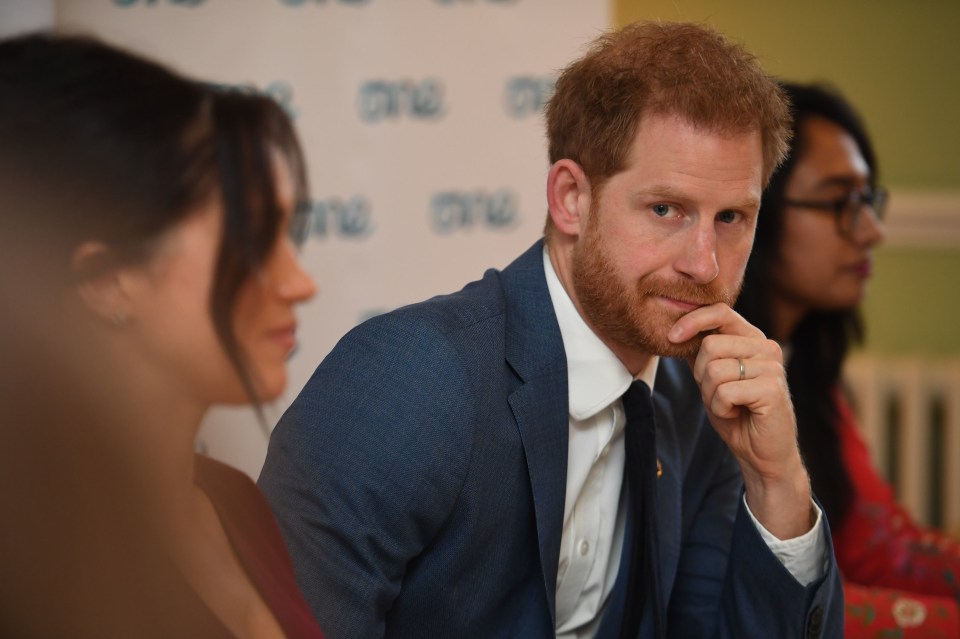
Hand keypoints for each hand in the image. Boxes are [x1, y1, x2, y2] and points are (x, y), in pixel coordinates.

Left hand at [668, 303, 812, 538]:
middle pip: (711, 345)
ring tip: (729, 405)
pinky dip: (720, 408)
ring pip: (715, 369)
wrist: (763, 453)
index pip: (720, 312)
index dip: (692, 320)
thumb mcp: (711, 379)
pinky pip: (725, 391)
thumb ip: (700, 354)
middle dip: (701, 375)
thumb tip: (675, 329)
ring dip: (711, 395)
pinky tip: (736, 414)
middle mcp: (766, 347)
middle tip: (717, 395)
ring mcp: (772, 367)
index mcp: (752, 339)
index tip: (671, 337)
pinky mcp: (772, 389)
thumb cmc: (737, 414)